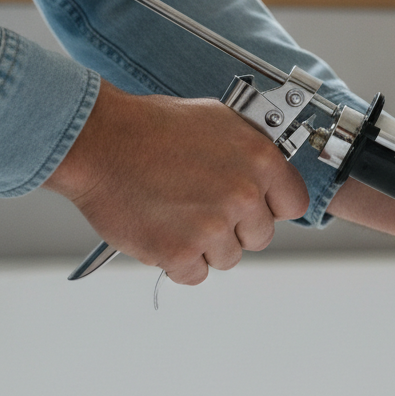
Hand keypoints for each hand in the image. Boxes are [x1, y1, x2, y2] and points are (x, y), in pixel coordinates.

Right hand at [44, 80, 308, 284]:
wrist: (101, 141)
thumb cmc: (155, 127)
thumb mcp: (221, 121)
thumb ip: (253, 153)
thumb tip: (270, 175)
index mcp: (262, 160)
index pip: (293, 204)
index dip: (272, 207)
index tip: (255, 206)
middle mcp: (244, 195)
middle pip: (260, 237)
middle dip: (236, 228)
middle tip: (205, 208)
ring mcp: (212, 226)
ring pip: (228, 258)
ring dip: (206, 246)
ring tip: (177, 214)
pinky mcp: (179, 252)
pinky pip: (194, 274)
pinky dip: (177, 261)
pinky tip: (162, 231)